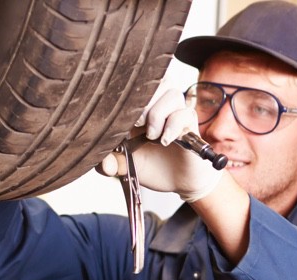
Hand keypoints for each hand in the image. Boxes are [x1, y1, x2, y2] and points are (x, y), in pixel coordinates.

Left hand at [98, 89, 222, 202]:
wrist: (179, 183)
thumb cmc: (154, 168)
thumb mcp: (126, 166)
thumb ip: (111, 163)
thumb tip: (105, 165)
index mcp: (141, 109)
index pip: (138, 83)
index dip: (130, 90)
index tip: (123, 114)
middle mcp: (161, 107)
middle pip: (158, 79)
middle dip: (145, 100)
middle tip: (137, 124)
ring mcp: (177, 114)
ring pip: (173, 94)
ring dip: (159, 114)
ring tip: (152, 136)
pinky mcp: (191, 125)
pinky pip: (186, 113)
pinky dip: (173, 126)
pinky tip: (166, 141)